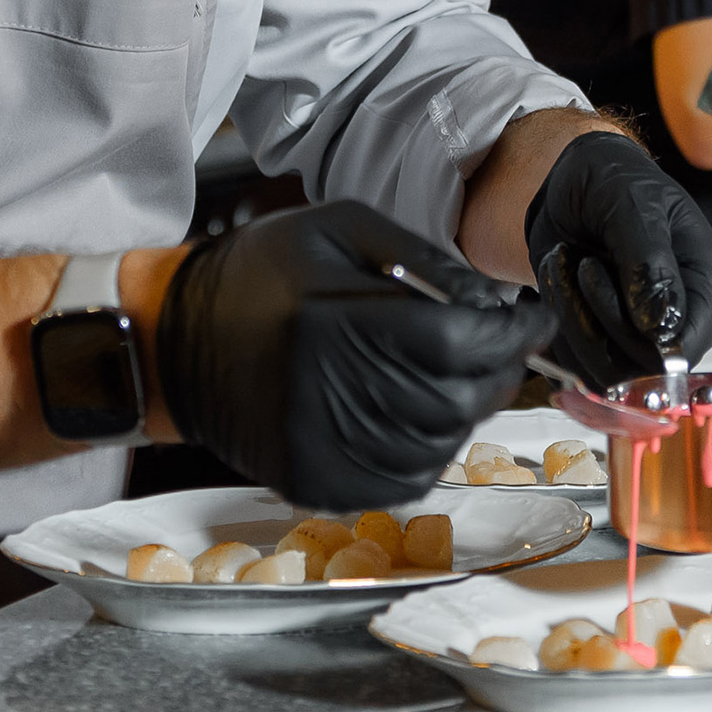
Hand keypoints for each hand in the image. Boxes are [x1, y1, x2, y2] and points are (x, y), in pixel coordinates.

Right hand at [154, 201, 554, 509]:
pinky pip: (406, 480)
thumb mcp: (339, 229)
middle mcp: (322, 391)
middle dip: (497, 371)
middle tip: (501, 346)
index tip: (534, 320)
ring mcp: (317, 446)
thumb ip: (423, 260)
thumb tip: (493, 303)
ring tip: (452, 374)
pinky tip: (415, 408)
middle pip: (456, 399)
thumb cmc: (262, 273)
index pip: (457, 343)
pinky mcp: (313, 482)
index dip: (511, 334)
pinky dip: (430, 448)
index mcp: (330, 320)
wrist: (177, 340)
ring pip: (440, 445)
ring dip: (465, 411)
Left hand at [522, 130, 711, 387]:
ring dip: (572, 317)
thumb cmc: (615, 181)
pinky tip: (558, 275)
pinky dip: (556, 321)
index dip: (647, 342)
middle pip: (643, 367)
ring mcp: (639, 333)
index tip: (599, 285)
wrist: (575, 183)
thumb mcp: (633, 205)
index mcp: (706, 284)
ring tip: (566, 260)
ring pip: (604, 371)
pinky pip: (575, 362)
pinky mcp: (601, 339)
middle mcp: (677, 319)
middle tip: (583, 263)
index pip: (689, 344)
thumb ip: (647, 264)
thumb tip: (659, 330)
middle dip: (599, 318)